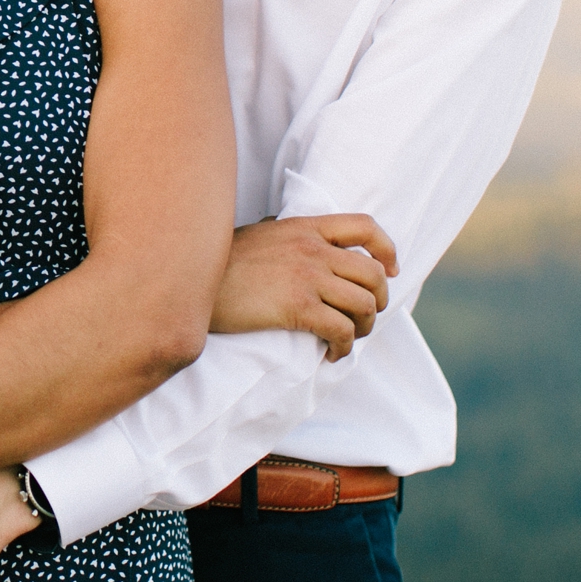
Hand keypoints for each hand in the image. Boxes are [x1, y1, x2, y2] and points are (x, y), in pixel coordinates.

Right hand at [209, 214, 397, 361]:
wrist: (190, 280)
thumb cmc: (217, 262)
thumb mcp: (254, 234)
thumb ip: (277, 231)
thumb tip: (278, 228)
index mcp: (304, 227)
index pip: (365, 227)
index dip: (387, 249)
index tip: (391, 270)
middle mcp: (312, 248)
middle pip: (373, 274)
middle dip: (378, 301)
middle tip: (365, 317)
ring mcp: (307, 276)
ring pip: (364, 305)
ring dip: (364, 328)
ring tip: (348, 339)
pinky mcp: (297, 306)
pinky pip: (342, 330)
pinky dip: (344, 347)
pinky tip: (331, 354)